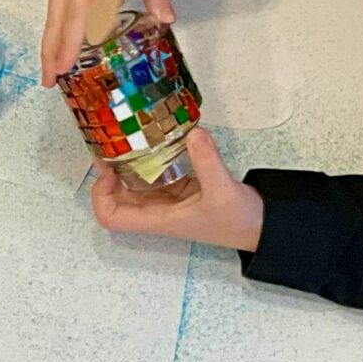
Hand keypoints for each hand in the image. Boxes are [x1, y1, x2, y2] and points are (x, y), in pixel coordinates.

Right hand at [41, 0, 172, 82]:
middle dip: (51, 49)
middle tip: (48, 80)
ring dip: (53, 36)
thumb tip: (164, 19)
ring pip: (55, 6)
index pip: (77, 12)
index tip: (63, 70)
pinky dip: (61, 18)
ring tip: (52, 64)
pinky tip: (63, 34)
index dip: (70, 44)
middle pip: (56, 14)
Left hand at [89, 128, 261, 250]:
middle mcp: (158, 212)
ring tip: (130, 138)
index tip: (110, 170)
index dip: (101, 196)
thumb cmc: (239, 221)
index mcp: (158, 220)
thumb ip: (207, 161)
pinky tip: (157, 141)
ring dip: (129, 166)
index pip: (111, 218)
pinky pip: (157, 175)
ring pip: (136, 185)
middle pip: (117, 198)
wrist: (261, 227)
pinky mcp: (182, 189)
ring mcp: (169, 201)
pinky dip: (152, 160)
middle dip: (111, 174)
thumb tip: (194, 134)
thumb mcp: (222, 189)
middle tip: (114, 144)